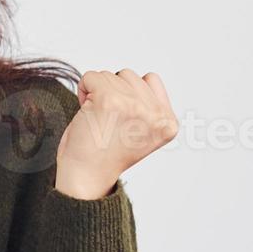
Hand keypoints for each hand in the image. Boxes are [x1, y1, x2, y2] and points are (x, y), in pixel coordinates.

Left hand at [55, 70, 177, 198]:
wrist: (85, 176)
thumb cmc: (106, 154)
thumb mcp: (143, 132)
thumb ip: (150, 107)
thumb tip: (146, 80)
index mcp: (168, 123)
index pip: (151, 80)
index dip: (129, 95)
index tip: (122, 121)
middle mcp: (155, 114)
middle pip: (129, 75)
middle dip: (112, 92)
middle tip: (107, 121)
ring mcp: (133, 106)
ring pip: (109, 75)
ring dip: (97, 92)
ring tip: (97, 118)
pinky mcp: (109, 100)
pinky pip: (91, 77)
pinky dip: (83, 90)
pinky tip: (86, 112)